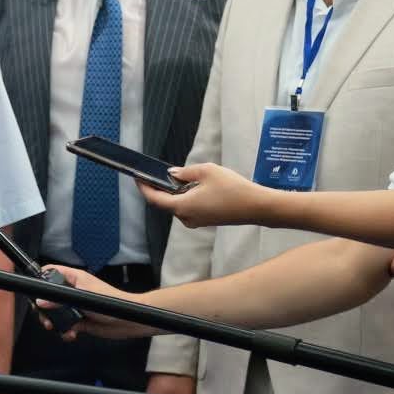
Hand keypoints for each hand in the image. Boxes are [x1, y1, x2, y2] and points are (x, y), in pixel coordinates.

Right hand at [37, 266, 154, 340]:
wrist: (128, 321)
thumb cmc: (113, 302)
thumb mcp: (82, 298)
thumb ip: (60, 300)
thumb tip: (41, 302)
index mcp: (74, 278)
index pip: (51, 272)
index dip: (41, 279)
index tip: (35, 292)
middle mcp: (73, 291)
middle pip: (49, 297)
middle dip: (44, 309)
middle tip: (45, 317)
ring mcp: (75, 306)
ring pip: (55, 313)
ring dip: (54, 322)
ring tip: (56, 328)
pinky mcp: (79, 321)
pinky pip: (65, 326)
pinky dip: (65, 331)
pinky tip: (70, 334)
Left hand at [141, 162, 269, 228]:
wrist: (256, 207)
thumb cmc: (233, 188)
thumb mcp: (207, 171)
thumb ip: (185, 172)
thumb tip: (173, 174)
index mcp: (183, 207)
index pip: (155, 199)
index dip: (144, 188)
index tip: (137, 177)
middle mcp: (186, 218)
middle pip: (164, 203)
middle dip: (157, 189)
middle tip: (153, 173)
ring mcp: (196, 221)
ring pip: (177, 206)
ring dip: (172, 193)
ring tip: (172, 176)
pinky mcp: (205, 221)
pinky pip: (188, 208)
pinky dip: (184, 198)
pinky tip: (188, 186)